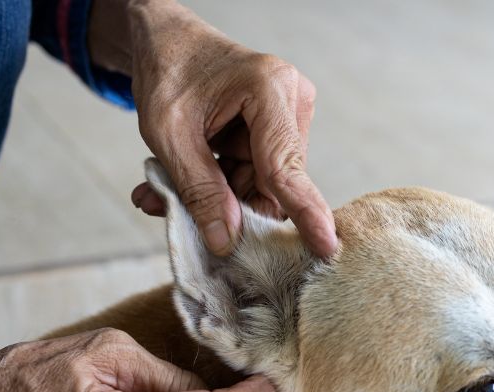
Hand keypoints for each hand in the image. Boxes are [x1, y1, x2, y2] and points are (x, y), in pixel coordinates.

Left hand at [117, 1, 336, 256]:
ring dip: (221, 196)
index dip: (303, 212)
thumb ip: (198, 189)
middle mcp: (291, 101)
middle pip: (273, 184)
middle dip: (230, 204)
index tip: (326, 247)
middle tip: (177, 206)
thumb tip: (226, 242)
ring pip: (264, 186)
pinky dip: (224, 185)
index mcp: (267, 89)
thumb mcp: (168, 135)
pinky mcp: (281, 132)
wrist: (168, 42)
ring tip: (171, 188)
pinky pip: (259, 178)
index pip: (286, 167)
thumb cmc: (167, 74)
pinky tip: (193, 177)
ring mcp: (290, 117)